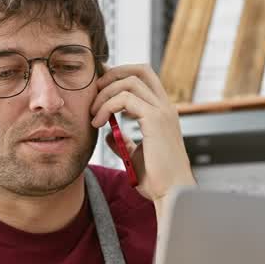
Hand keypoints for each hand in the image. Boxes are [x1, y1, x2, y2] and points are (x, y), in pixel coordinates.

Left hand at [90, 64, 195, 203]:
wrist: (171, 193)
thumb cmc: (158, 179)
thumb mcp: (136, 156)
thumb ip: (124, 142)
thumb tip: (109, 134)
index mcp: (163, 112)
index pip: (144, 77)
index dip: (120, 75)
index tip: (99, 87)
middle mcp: (165, 107)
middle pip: (140, 70)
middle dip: (112, 75)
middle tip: (93, 93)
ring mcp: (162, 111)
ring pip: (129, 82)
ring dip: (105, 93)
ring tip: (93, 114)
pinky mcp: (155, 120)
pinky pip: (125, 99)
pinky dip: (107, 107)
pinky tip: (98, 122)